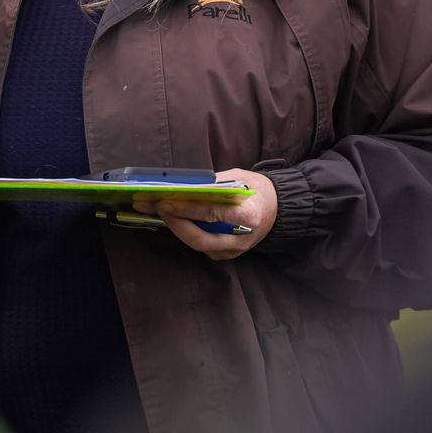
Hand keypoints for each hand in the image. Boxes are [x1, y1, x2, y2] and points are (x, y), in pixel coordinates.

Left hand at [130, 169, 275, 259]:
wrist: (277, 209)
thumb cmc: (257, 189)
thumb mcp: (238, 177)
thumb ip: (213, 184)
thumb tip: (183, 186)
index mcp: (248, 215)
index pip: (211, 214)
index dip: (185, 209)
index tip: (164, 201)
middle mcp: (241, 238)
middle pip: (200, 238)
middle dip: (174, 223)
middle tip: (154, 206)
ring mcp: (233, 251)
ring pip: (198, 244)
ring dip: (176, 227)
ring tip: (157, 211)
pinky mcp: (227, 255)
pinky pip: (202, 245)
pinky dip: (186, 232)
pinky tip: (173, 219)